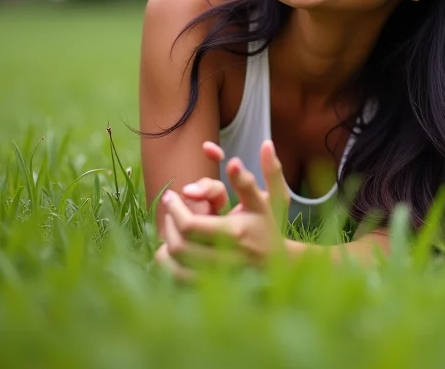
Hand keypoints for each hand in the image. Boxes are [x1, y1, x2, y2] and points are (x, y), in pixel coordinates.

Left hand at [157, 140, 289, 274]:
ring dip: (166, 243)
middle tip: (170, 208)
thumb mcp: (265, 200)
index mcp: (234, 233)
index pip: (189, 226)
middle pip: (178, 246)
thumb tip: (242, 156)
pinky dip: (168, 263)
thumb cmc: (268, 227)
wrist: (278, 265)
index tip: (172, 195)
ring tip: (172, 227)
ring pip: (174, 265)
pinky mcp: (208, 288)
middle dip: (169, 223)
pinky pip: (176, 279)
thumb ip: (251, 179)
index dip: (175, 209)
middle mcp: (223, 259)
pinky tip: (174, 249)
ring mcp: (214, 276)